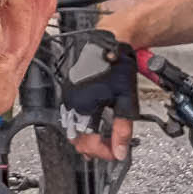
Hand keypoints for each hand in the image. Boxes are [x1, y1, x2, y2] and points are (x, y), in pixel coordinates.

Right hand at [60, 31, 137, 160]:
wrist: (110, 40)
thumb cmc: (117, 64)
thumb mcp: (126, 101)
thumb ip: (122, 131)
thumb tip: (120, 151)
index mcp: (82, 105)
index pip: (87, 142)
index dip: (103, 152)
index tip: (117, 153)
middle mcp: (69, 101)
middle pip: (75, 138)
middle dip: (93, 147)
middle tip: (111, 149)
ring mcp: (67, 94)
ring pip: (71, 127)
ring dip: (87, 136)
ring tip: (105, 138)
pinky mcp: (68, 88)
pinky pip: (70, 114)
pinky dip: (82, 124)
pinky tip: (95, 122)